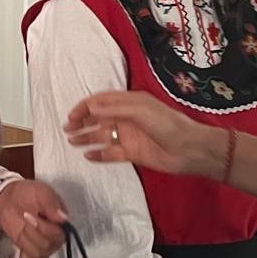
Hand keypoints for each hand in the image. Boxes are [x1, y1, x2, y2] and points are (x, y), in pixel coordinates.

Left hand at [0, 179, 68, 257]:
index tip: (28, 214)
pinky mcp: (33, 254)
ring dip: (25, 240)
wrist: (10, 199)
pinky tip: (21, 248)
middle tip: (24, 217)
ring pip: (38, 254)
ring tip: (22, 227)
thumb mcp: (40, 192)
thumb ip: (51, 203)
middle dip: (31, 233)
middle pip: (48, 246)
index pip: (58, 235)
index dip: (43, 228)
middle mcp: (56, 238)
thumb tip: (64, 218)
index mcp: (62, 223)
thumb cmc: (28, 194)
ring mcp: (45, 247)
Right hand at [65, 91, 218, 177]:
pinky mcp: (132, 153)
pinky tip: (88, 156)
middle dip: (82, 121)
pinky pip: (111, 153)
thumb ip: (114, 109)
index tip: (72, 115)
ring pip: (102, 135)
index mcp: (129, 102)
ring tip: (71, 141)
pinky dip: (99, 154)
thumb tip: (91, 107)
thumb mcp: (140, 110)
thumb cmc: (168, 124)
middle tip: (67, 129)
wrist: (189, 149)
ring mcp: (129, 136)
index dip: (85, 106)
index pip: (101, 101)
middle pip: (99, 118)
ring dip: (86, 137)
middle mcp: (127, 118)